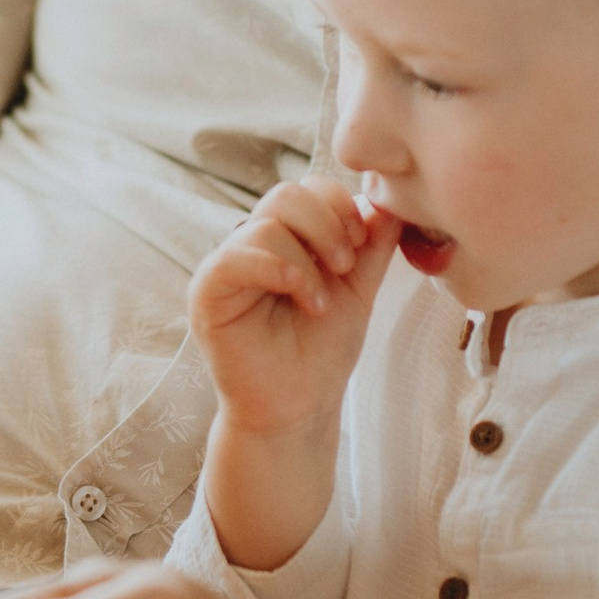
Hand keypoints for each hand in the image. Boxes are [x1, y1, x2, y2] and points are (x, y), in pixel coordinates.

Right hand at [190, 179, 399, 438]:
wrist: (299, 409)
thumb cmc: (322, 352)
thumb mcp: (358, 289)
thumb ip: (374, 245)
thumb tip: (391, 200)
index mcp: (286, 238)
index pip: (308, 189)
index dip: (340, 206)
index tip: (363, 243)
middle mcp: (252, 245)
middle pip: (286, 195)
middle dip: (327, 224)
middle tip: (346, 266)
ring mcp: (227, 266)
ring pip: (266, 224)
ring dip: (307, 260)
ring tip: (322, 302)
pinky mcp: (207, 292)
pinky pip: (235, 257)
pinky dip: (278, 268)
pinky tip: (304, 297)